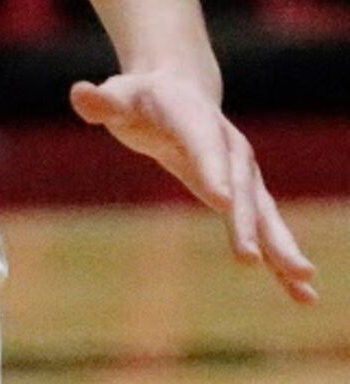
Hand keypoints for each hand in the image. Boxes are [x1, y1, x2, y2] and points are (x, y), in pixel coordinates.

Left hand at [71, 69, 316, 302]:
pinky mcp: (244, 194)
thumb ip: (102, 102)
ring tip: (302, 281)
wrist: (179, 91)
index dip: (212, 169)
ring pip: (262, 212)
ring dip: (281, 246)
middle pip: (238, 185)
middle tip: (249, 257)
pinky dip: (281, 258)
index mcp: (193, 117)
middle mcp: (227, 145)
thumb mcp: (117, 96)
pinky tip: (300, 292)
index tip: (220, 201)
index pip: (202, 143)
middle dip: (245, 222)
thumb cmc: (139, 98)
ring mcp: (241, 171)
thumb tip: (81, 94)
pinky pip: (264, 227)